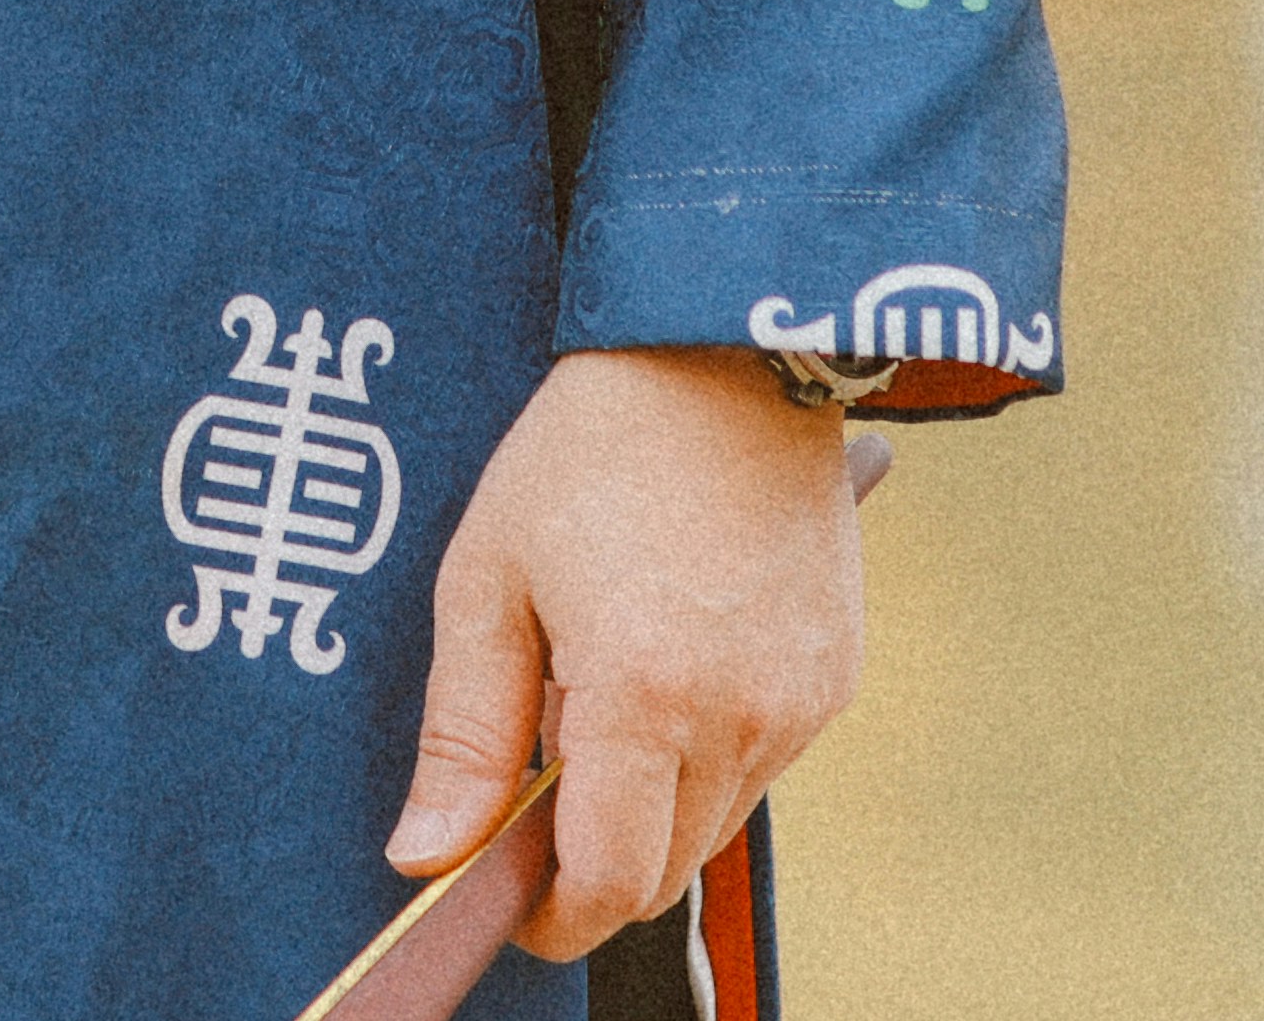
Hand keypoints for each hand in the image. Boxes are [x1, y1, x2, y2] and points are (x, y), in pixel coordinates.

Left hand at [386, 346, 862, 954]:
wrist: (721, 350)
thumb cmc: (587, 448)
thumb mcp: (487, 575)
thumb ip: (463, 732)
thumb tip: (425, 856)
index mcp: (646, 696)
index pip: (607, 882)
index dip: (549, 914)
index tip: (506, 903)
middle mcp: (743, 718)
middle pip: (661, 869)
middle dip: (591, 858)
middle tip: (530, 778)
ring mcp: (803, 704)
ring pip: (712, 823)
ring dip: (647, 802)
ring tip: (592, 687)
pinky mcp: (837, 678)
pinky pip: (759, 766)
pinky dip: (702, 753)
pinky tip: (660, 662)